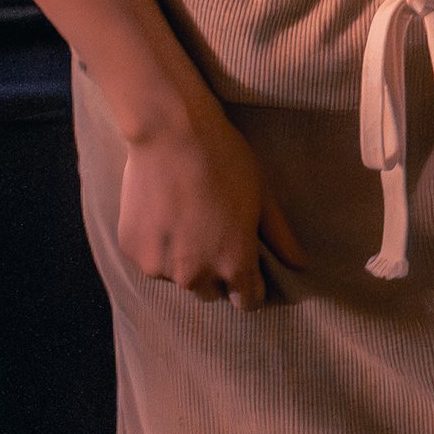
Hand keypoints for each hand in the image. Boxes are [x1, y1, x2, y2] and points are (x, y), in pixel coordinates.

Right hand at [118, 102, 303, 307]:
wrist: (172, 132)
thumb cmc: (225, 159)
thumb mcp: (263, 195)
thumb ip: (280, 236)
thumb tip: (300, 264)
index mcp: (233, 264)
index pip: (247, 301)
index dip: (251, 287)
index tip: (250, 270)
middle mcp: (195, 276)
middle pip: (211, 292)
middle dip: (216, 272)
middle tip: (215, 233)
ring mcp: (160, 267)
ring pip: (178, 277)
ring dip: (184, 260)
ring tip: (187, 217)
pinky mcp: (133, 252)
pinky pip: (151, 259)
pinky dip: (157, 245)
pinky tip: (164, 211)